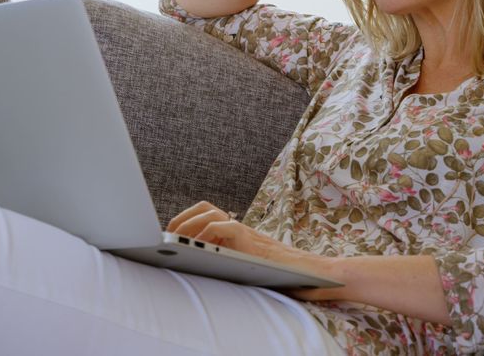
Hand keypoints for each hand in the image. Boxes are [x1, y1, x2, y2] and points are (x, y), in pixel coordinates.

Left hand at [166, 201, 344, 301]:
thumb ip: (228, 260)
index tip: (170, 233)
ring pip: (210, 212)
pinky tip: (197, 246)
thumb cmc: (284, 276)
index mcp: (237, 234)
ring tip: (176, 237)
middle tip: (168, 232)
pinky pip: (223, 227)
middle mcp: (240, 228)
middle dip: (182, 217)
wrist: (315, 275)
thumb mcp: (248, 266)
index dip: (187, 219)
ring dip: (189, 222)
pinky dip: (206, 232)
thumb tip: (197, 265)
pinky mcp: (251, 239)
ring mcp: (246, 232)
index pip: (207, 214)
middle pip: (205, 207)